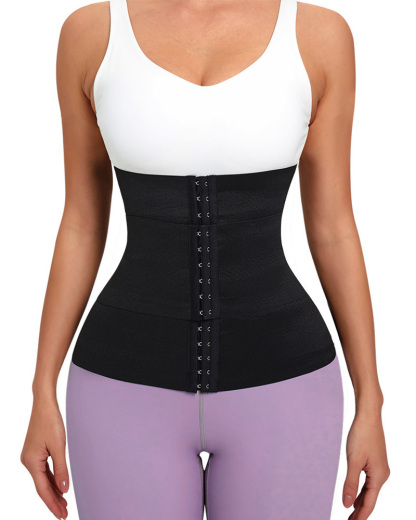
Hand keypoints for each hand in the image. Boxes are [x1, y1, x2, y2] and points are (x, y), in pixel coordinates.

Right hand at [21, 398, 68, 518]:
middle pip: (42, 486)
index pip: (43, 489)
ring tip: (63, 503)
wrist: (44, 404)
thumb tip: (64, 490)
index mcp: (31, 462)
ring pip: (43, 479)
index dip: (52, 503)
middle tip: (64, 514)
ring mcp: (30, 457)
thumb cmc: (51, 421)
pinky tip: (58, 486)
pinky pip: (43, 470)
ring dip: (53, 490)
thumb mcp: (59, 447)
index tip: (61, 515)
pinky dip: (51, 479)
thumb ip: (61, 469)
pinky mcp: (35, 452)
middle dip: (53, 501)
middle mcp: (27, 461)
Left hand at [343, 411, 389, 518]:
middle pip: (370, 499)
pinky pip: (368, 481)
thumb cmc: (361, 435)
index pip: (368, 503)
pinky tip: (355, 494)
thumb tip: (347, 504)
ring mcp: (379, 468)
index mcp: (379, 477)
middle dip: (360, 512)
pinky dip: (361, 490)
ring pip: (369, 490)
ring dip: (360, 502)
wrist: (368, 416)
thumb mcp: (353, 460)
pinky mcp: (375, 462)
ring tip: (351, 513)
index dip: (360, 516)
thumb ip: (350, 483)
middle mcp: (382, 475)